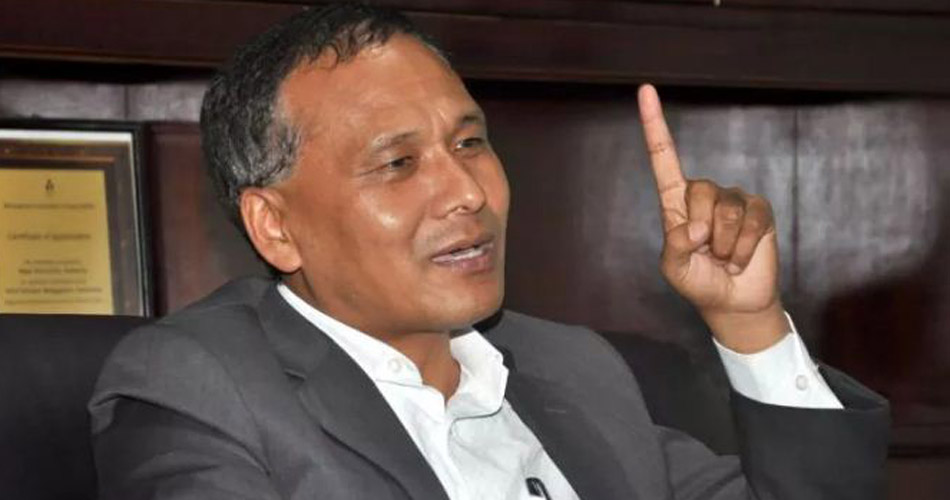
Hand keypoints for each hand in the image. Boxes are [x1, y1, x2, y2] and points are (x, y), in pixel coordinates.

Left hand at [637, 84, 788, 353]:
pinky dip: (742, 248)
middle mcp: (704, 195)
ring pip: (725, 212)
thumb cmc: (698, 281)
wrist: (733, 302)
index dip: (655, 125)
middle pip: (700, 191)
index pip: (663, 158)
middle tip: (706, 253)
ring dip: (724, 246)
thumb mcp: (674, 269)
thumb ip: (674, 247)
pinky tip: (740, 258)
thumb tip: (696, 228)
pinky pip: (750, 221)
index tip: (645, 89)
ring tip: (723, 258)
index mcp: (675, 203)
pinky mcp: (758, 211)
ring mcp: (733, 200)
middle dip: (702, 231)